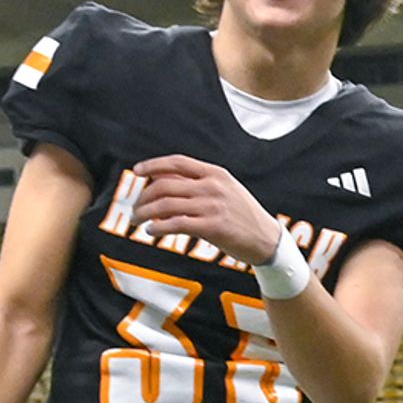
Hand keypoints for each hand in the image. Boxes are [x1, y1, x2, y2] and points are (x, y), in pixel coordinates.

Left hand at [127, 155, 287, 270]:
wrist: (267, 239)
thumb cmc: (243, 216)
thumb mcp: (226, 190)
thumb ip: (198, 183)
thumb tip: (163, 180)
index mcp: (216, 173)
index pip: (177, 162)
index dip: (153, 165)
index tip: (137, 171)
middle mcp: (213, 186)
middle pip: (165, 185)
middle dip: (143, 197)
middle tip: (135, 208)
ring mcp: (213, 206)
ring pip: (165, 205)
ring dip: (145, 213)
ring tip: (138, 220)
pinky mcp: (212, 226)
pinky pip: (175, 224)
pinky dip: (158, 228)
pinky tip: (152, 231)